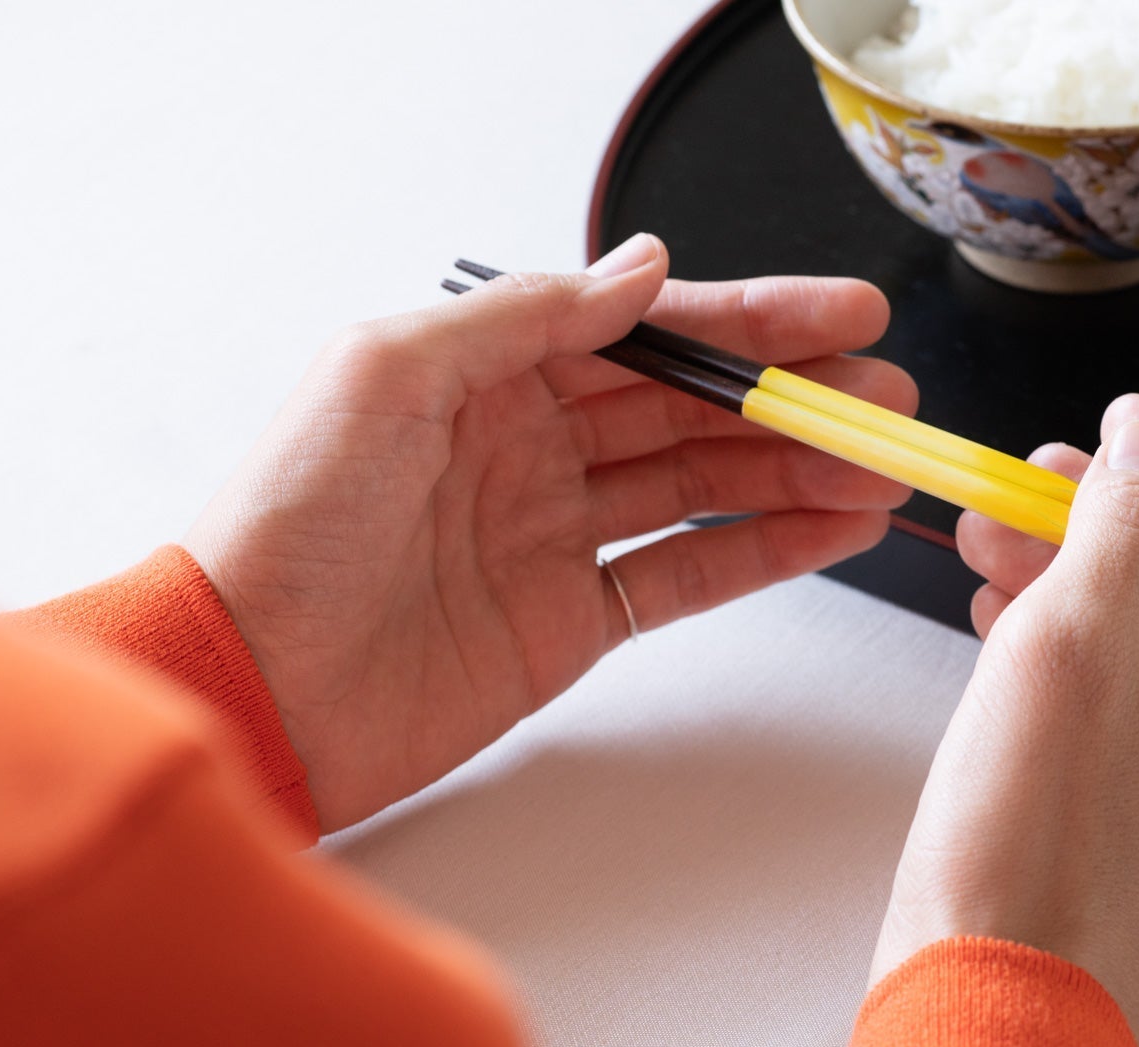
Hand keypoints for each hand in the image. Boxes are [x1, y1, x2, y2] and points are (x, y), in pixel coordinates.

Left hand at [183, 235, 914, 830]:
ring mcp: (553, 534)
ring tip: (885, 470)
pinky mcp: (567, 622)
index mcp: (484, 372)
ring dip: (796, 474)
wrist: (249, 687)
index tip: (841, 319)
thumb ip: (522, 315)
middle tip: (888, 404)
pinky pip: (684, 575)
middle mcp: (526, 444)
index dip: (753, 323)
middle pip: (692, 409)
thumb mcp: (387, 373)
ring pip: (702, 486)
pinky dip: (760, 552)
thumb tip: (640, 268)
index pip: (648, 332)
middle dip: (797, 402)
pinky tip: (826, 531)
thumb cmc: (286, 525)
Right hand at [870, 395, 1138, 1040]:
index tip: (1125, 426)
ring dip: (1080, 597)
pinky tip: (1009, 649)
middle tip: (1031, 489)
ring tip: (994, 556)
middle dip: (1107, 531)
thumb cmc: (1023, 862)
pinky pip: (1133, 731)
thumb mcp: (1067, 649)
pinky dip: (1077, 673)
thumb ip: (1122, 533)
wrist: (988, 1020)